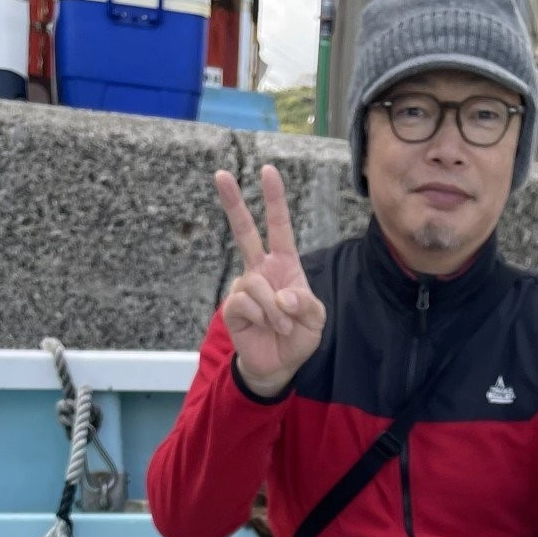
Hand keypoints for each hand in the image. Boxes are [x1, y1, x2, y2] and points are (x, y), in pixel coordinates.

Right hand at [215, 164, 326, 397]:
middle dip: (233, 203)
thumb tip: (281, 294)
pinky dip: (262, 316)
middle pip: (244, 231)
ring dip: (274, 308)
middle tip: (221, 174)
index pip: (279, 227)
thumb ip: (306, 303)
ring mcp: (244, 286)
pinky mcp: (233, 306)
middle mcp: (260, 269)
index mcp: (284, 264)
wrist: (278, 366)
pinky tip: (266, 326)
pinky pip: (245, 301)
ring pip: (254, 283)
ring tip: (282, 326)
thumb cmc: (298, 337)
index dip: (274, 200)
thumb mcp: (316, 319)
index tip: (268, 170)